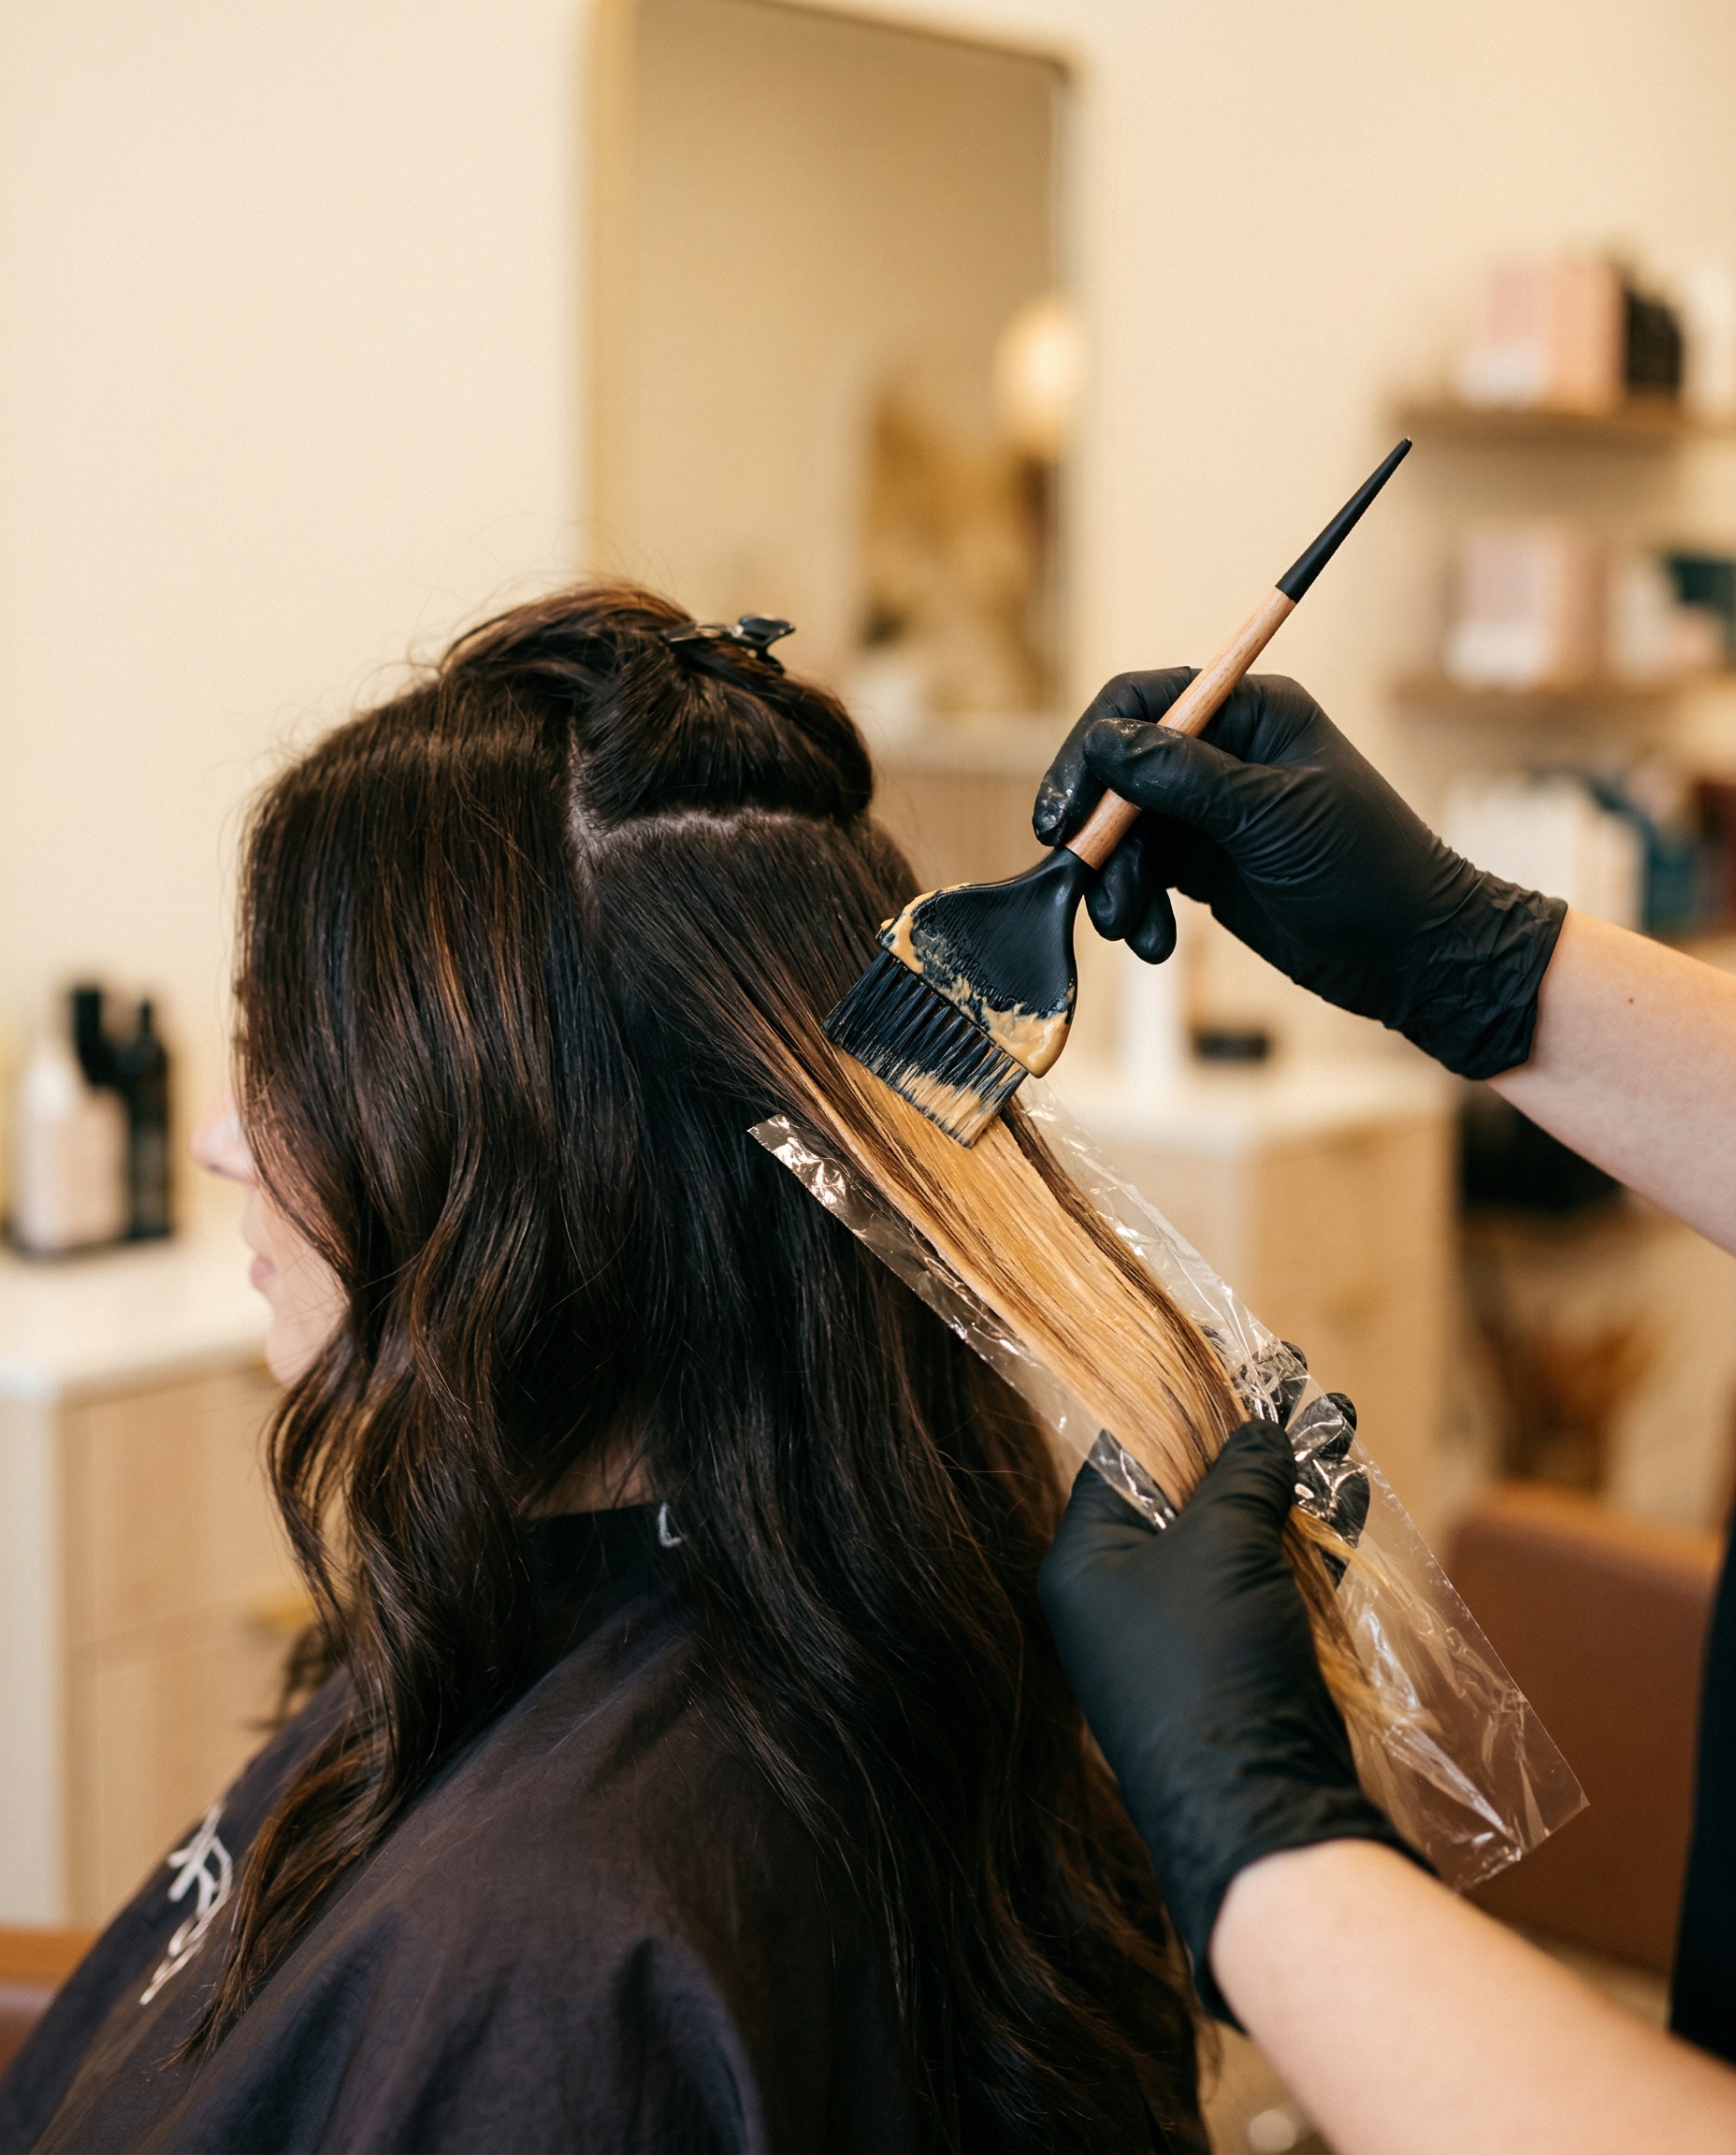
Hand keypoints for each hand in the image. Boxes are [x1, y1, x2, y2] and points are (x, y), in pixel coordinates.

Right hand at [1032, 670, 1566, 1079]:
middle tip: (1076, 874)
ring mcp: (1210, 810)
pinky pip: (1142, 874)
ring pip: (1123, 829)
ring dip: (1114, 880)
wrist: (1412, 955)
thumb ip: (1183, 777)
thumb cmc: (1365, 869)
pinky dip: (1136, 908)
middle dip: (1097, 828)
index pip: (1141, 701)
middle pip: (1119, 768)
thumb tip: (1103, 741)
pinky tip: (1153, 943)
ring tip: (1128, 927)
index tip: (1066, 811)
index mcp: (1251, 712)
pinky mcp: (1204, 865)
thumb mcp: (1270, 817)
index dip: (1092, 748)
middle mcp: (1224, 752)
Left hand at [1038, 1421, 1414, 2018]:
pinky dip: (1309, 1538)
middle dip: (1246, 1438)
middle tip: (1293, 1380)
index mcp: (1085, 1561)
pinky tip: (1348, 1489)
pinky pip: (1272, 1580)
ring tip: (1337, 1417)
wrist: (1260, 1810)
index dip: (1176, 1402)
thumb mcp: (1219, 1547)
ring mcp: (1185, 1630)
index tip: (1224, 1359)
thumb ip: (1239, 1475)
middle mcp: (1123, 1592)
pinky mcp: (1242, 1661)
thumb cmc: (1210, 1663)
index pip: (1121, 1455)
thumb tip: (1260, 1426)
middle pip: (1185, 1489)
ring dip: (1289, 1481)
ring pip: (1239, 1533)